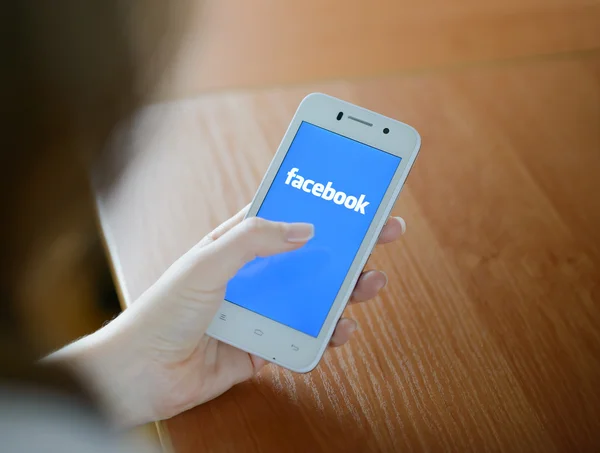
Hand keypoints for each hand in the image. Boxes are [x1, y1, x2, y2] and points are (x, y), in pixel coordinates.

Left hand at [60, 206, 405, 426]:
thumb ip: (254, 239)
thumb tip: (304, 227)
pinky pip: (303, 336)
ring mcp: (261, 309)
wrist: (141, 373)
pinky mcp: (263, 344)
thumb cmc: (164, 311)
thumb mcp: (208, 261)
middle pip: (311, 255)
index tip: (352, 191)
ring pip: (314, 295)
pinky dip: (326, 333)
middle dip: (348, 244)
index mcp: (237, 244)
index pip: (287, 216)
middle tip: (383, 231)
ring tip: (371, 283)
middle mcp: (253, 275)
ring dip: (345, 289)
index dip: (320, 202)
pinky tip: (342, 327)